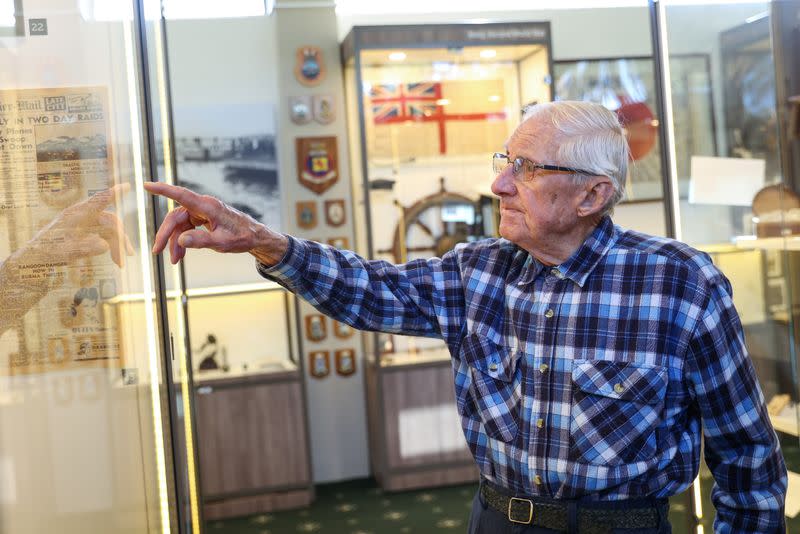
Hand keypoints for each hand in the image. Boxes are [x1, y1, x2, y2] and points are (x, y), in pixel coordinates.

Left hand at [34, 183, 134, 267]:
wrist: (39, 255)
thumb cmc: (48, 251)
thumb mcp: (65, 251)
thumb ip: (84, 248)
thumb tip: (104, 246)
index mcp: (75, 214)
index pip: (97, 201)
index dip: (112, 194)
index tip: (126, 186)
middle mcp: (84, 215)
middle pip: (110, 221)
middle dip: (121, 237)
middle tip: (129, 254)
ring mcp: (87, 223)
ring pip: (110, 230)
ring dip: (118, 245)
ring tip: (121, 264)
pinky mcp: (89, 230)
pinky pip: (107, 236)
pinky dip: (113, 247)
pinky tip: (116, 259)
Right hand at [144, 182, 287, 264]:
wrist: (255, 237)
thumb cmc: (242, 237)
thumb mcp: (222, 242)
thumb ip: (201, 241)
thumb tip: (180, 240)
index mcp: (208, 206)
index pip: (181, 195)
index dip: (163, 190)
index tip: (147, 185)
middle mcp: (203, 206)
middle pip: (176, 217)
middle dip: (165, 234)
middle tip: (157, 251)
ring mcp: (202, 212)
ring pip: (180, 225)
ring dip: (175, 242)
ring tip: (174, 260)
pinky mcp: (203, 219)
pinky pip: (187, 228)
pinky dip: (182, 241)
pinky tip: (180, 254)